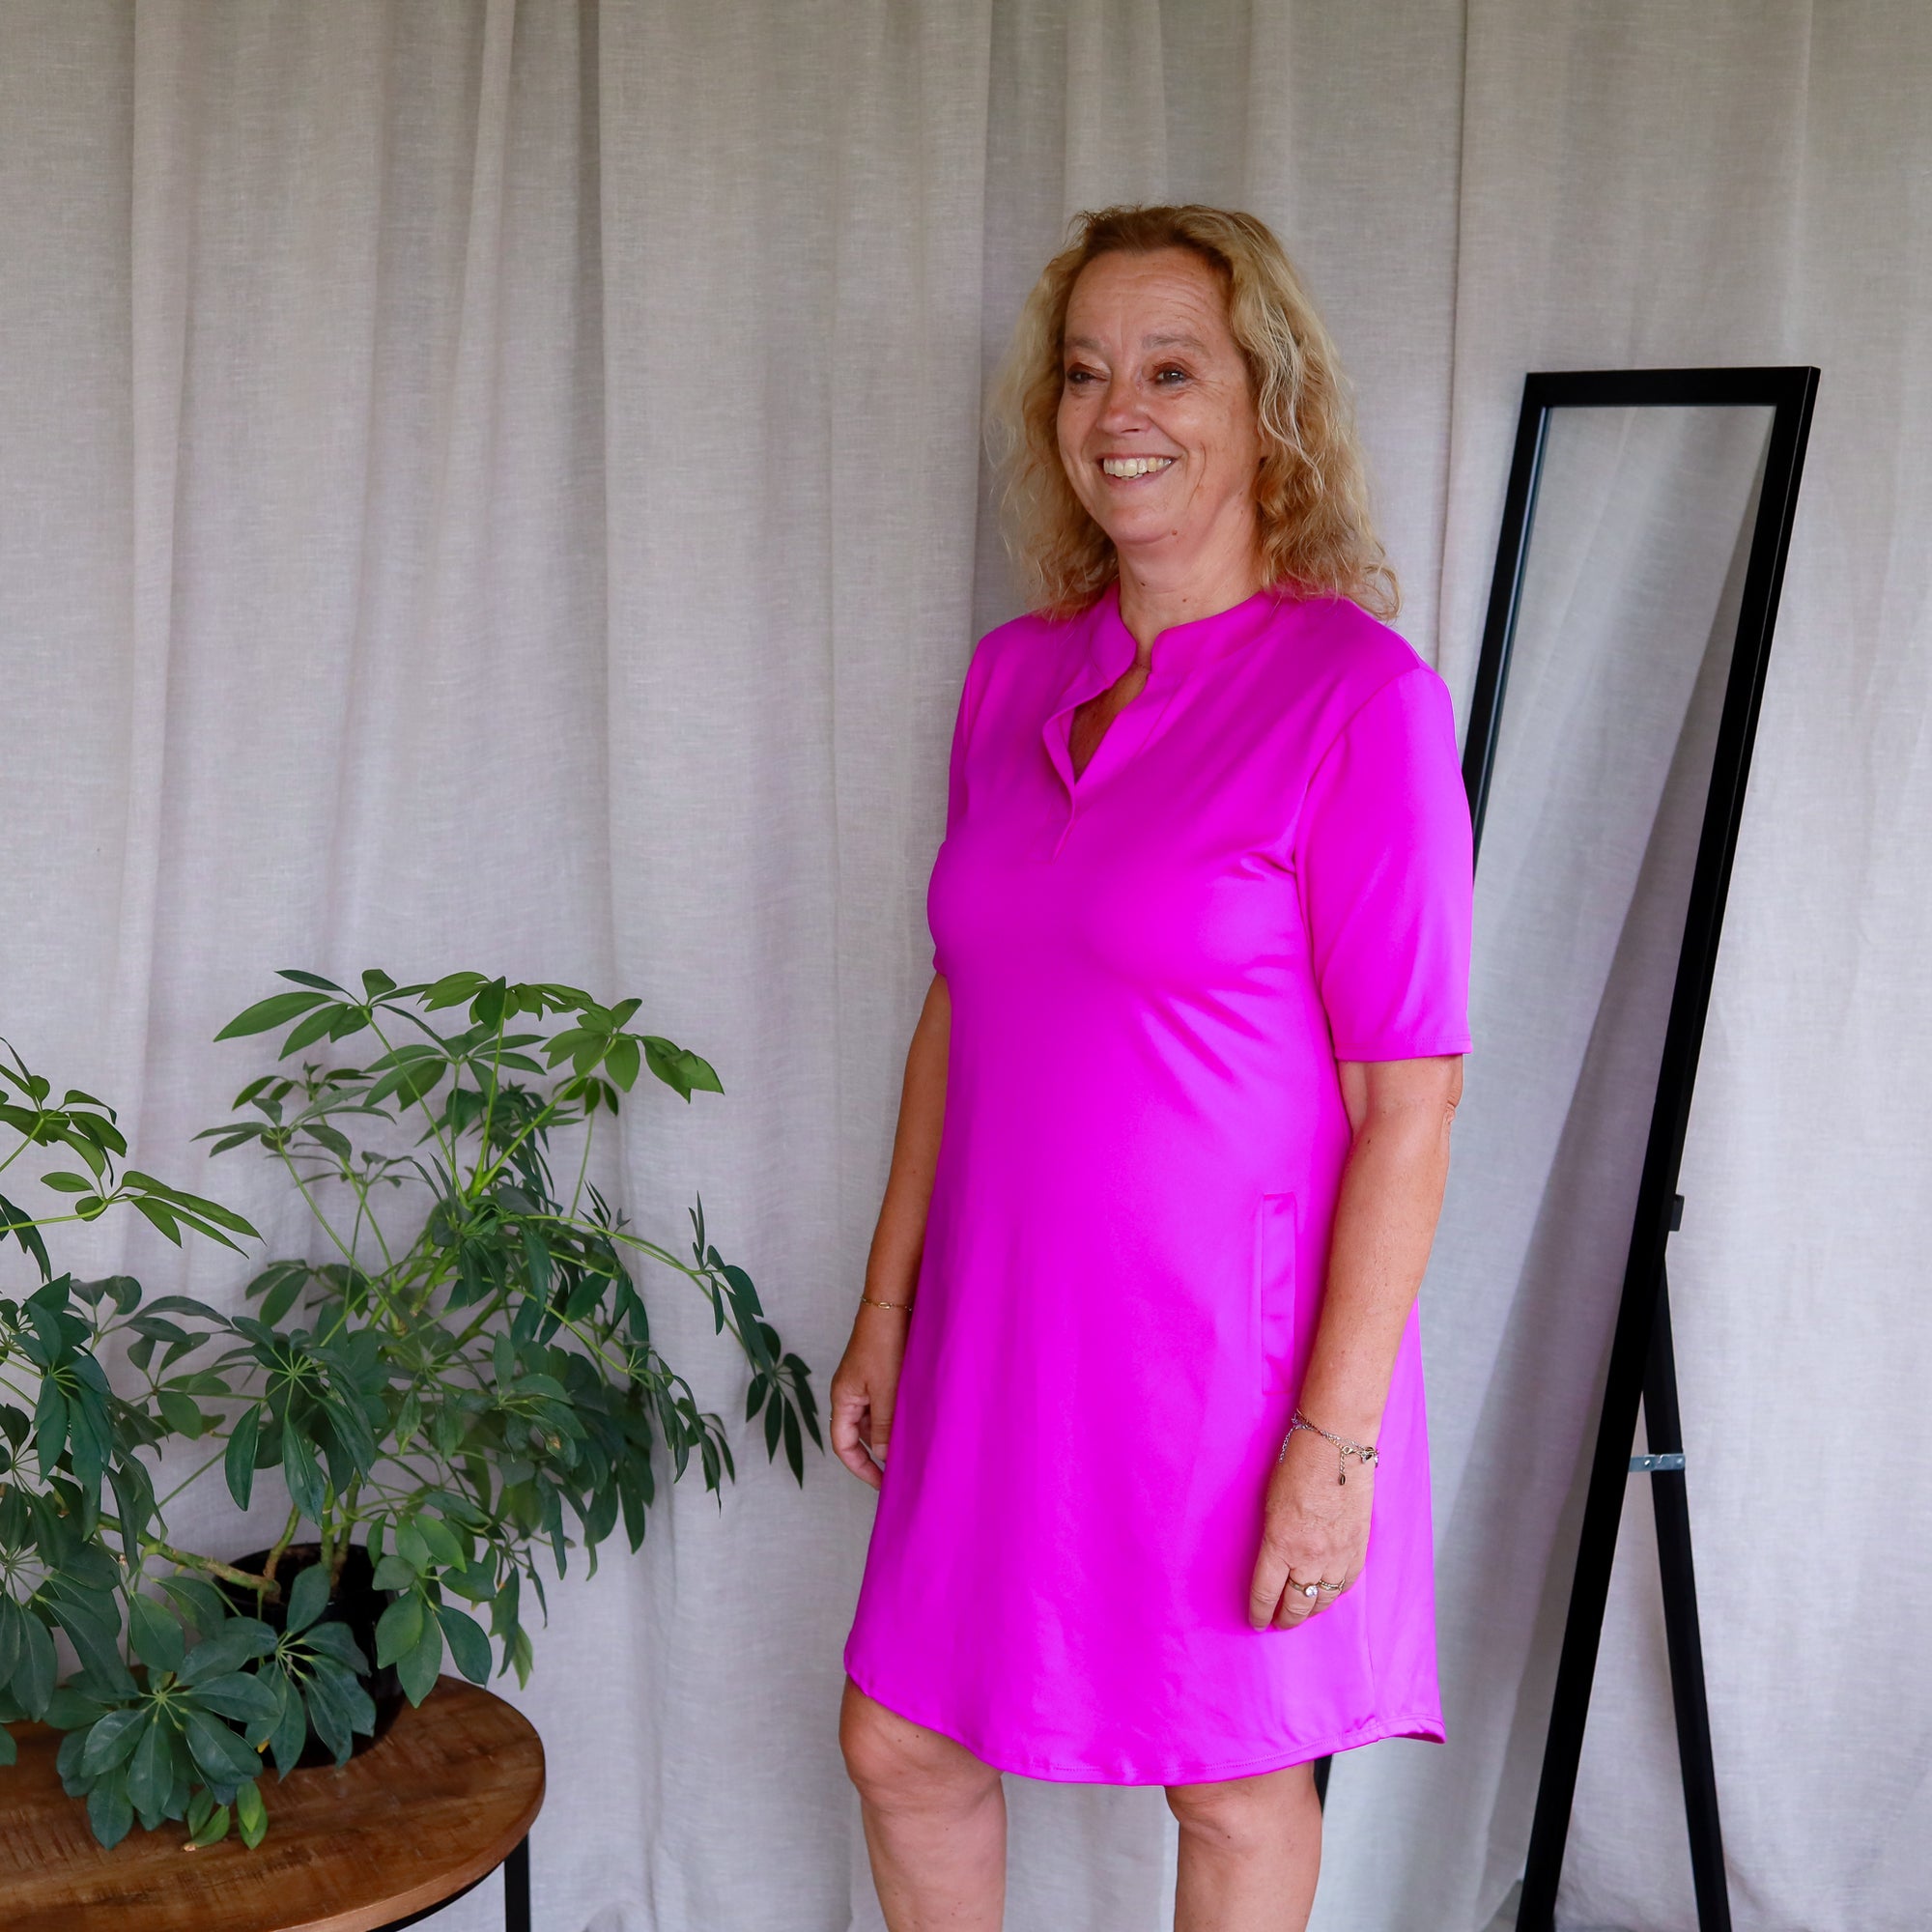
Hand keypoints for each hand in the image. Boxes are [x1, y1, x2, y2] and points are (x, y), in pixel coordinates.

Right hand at [829, 1304, 909, 1490]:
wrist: (892, 1303)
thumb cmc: (883, 1344)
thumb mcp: (885, 1391)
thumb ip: (885, 1427)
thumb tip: (885, 1457)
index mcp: (843, 1398)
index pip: (843, 1445)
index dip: (861, 1468)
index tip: (882, 1484)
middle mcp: (851, 1392)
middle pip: (861, 1434)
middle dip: (880, 1452)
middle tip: (905, 1470)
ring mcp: (866, 1382)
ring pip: (877, 1418)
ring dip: (893, 1433)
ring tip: (916, 1447)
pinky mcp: (881, 1372)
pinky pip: (887, 1403)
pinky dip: (900, 1415)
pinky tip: (919, 1420)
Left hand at [1247, 1422, 1373, 1629]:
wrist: (1336, 1446)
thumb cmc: (1296, 1466)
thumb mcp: (1269, 1504)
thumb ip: (1272, 1538)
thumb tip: (1272, 1561)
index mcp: (1280, 1544)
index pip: (1266, 1592)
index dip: (1259, 1611)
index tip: (1256, 1621)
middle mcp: (1309, 1557)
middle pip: (1296, 1604)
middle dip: (1285, 1618)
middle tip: (1278, 1623)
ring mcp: (1338, 1555)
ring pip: (1324, 1600)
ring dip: (1311, 1610)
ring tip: (1302, 1614)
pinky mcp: (1359, 1548)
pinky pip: (1347, 1584)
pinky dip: (1336, 1593)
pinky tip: (1328, 1594)